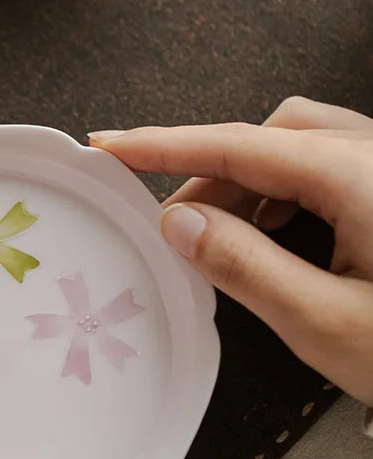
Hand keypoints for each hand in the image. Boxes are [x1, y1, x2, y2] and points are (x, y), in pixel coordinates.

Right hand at [90, 97, 372, 404]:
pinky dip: (286, 197)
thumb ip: (245, 266)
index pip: (240, 146)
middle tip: (178, 232)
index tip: (111, 145)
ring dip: (250, 186)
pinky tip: (277, 241)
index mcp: (360, 178)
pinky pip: (329, 169)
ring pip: (301, 149)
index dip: (165, 145)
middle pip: (273, 136)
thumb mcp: (324, 322)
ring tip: (223, 243)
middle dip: (214, 174)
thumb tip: (180, 223)